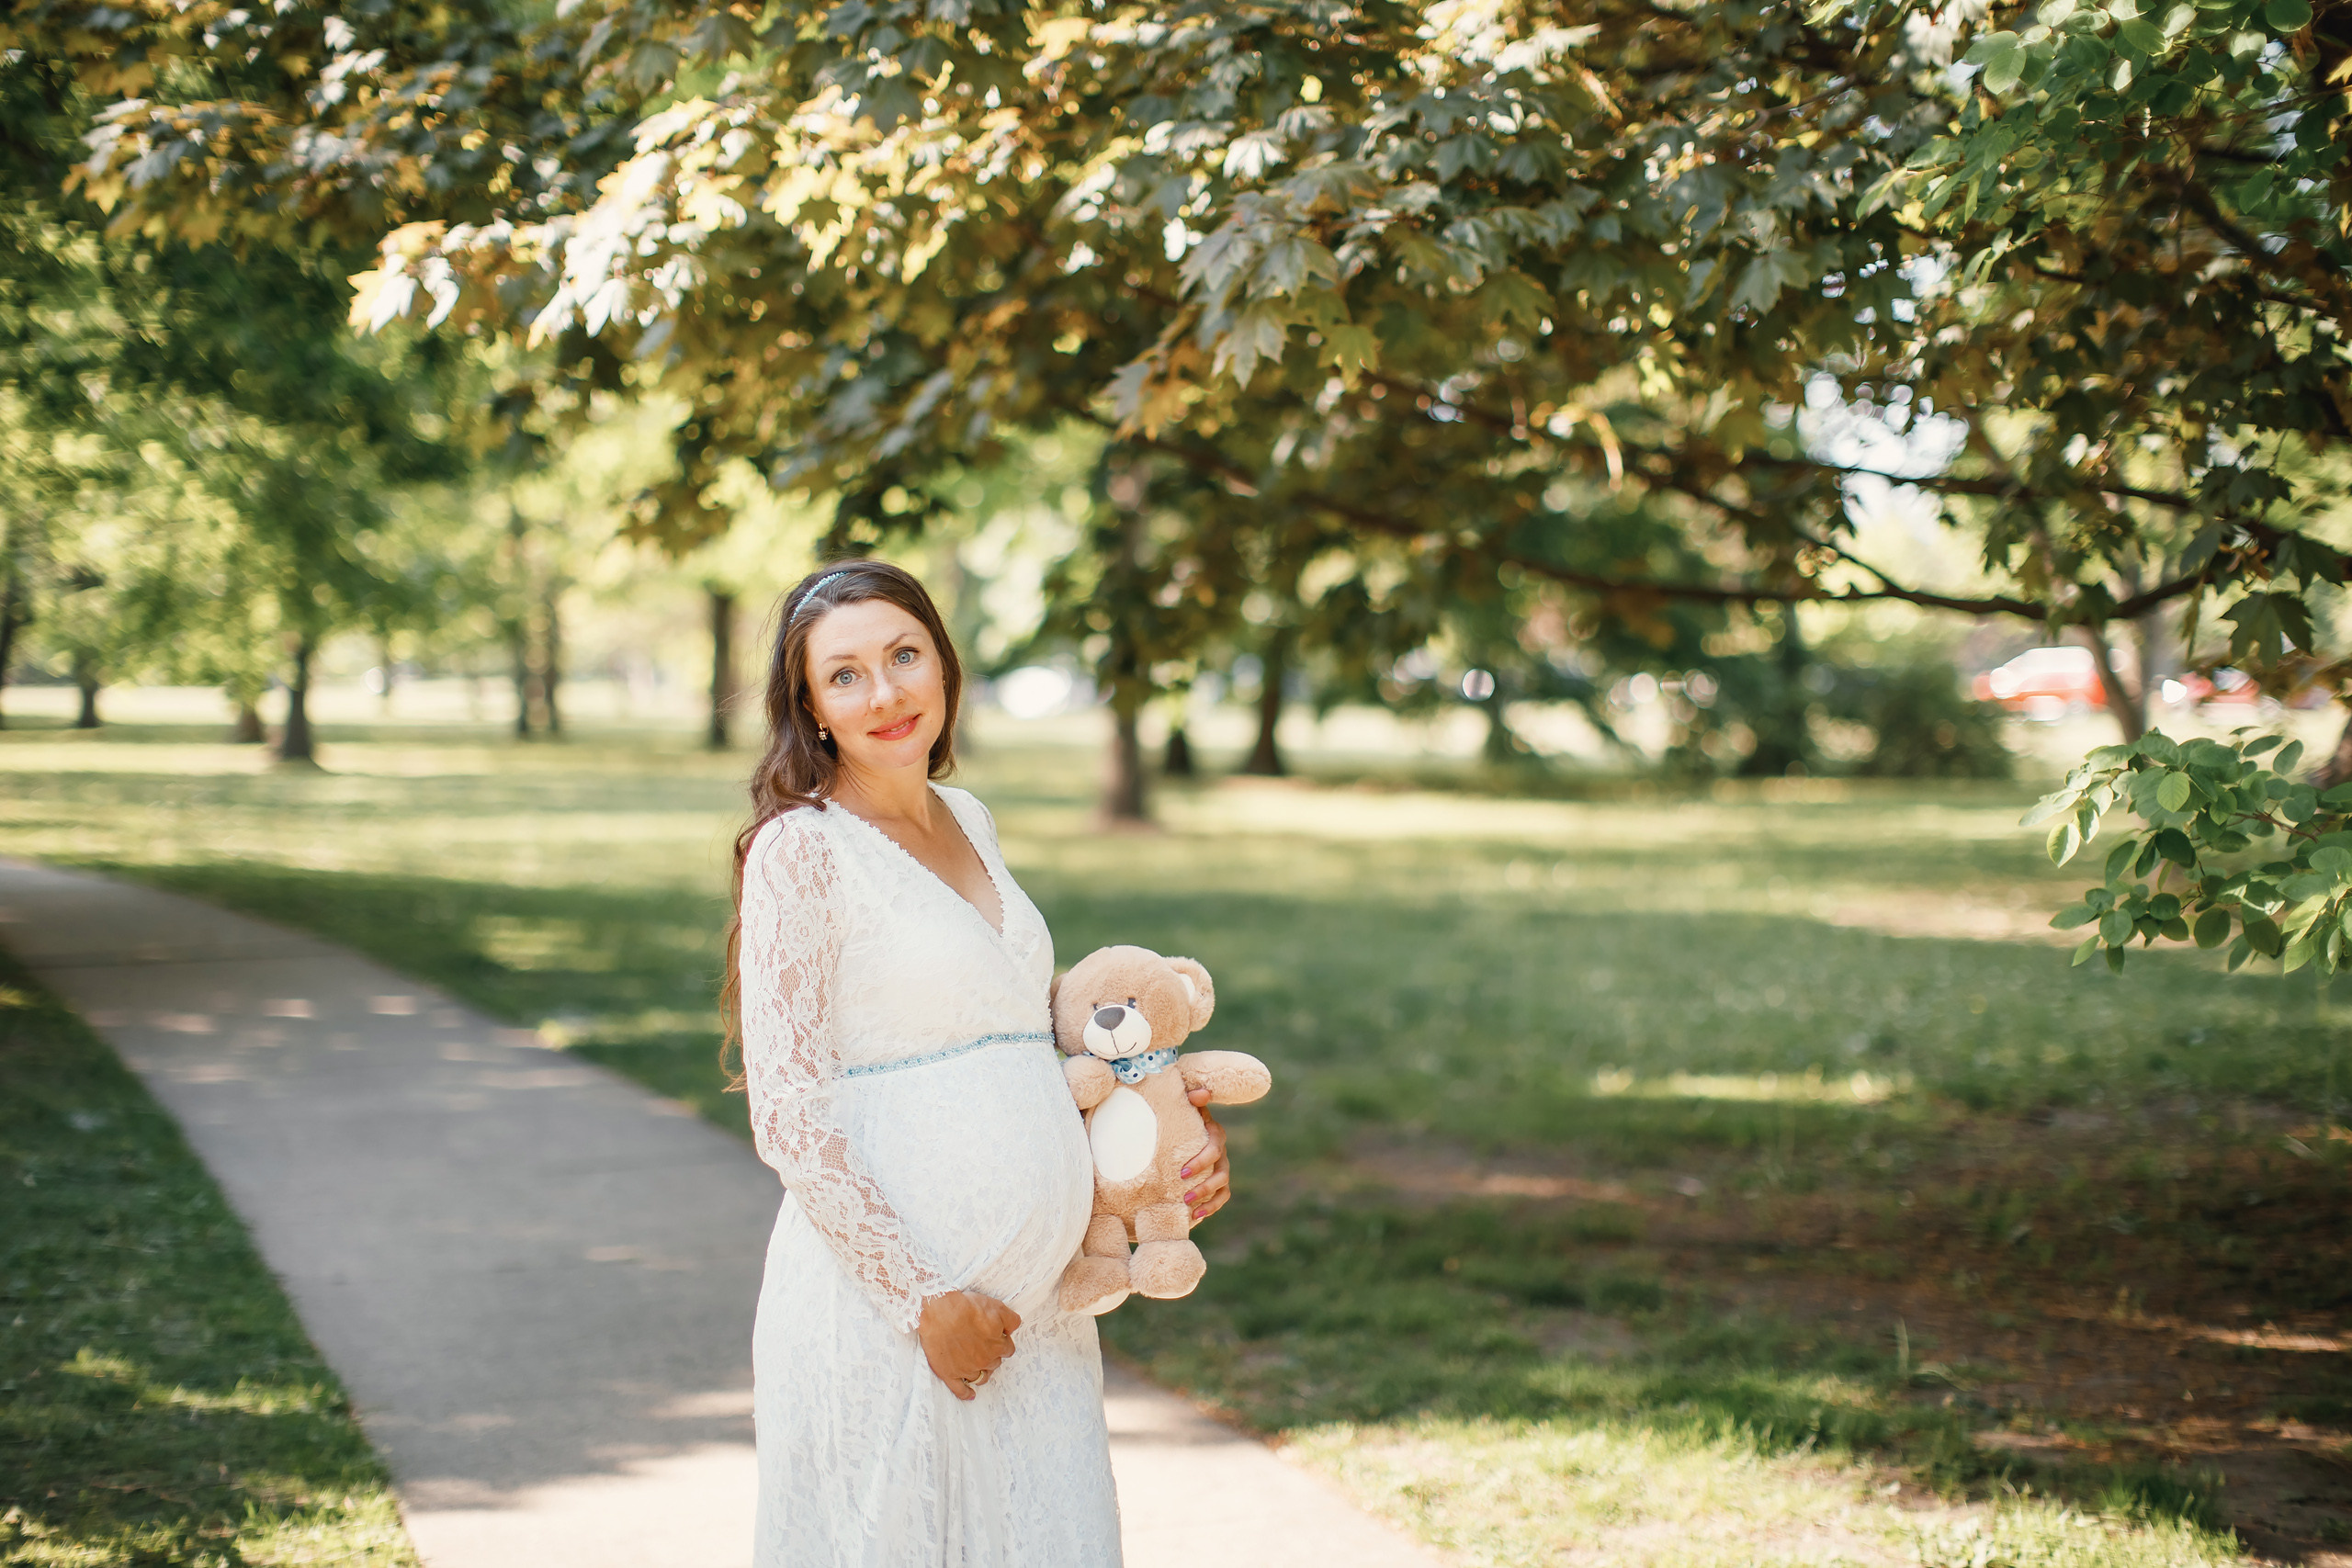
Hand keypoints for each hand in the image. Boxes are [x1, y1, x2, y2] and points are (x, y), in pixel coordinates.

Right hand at [917, 1290, 1020, 1399]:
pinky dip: (966, 1394)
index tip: (995, 1336)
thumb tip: (1011, 1331)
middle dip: (992, 1355)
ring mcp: (967, 1369)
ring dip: (981, 1371)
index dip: (1002, 1342)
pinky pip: (960, 1390)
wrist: (940, 1313)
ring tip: (977, 1363)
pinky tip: (970, 1395)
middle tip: (982, 1343)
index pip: (1008, 1350)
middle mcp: (984, 1360)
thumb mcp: (997, 1307)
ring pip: (981, 1377)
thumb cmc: (967, 1308)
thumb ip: (1011, 1320)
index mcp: (997, 1346)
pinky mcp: (949, 1373)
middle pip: (995, 1363)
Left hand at [1181, 1091, 1231, 1223]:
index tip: (1182, 1172)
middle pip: (1222, 1171)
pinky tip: (1195, 1216)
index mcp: (1214, 1133)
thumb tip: (1200, 1094)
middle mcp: (1222, 1152)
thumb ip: (1191, 1099)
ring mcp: (1222, 1168)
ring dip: (1208, 1198)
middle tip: (1185, 1194)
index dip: (1202, 1161)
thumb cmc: (1180, 1119)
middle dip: (1205, 1184)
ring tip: (1189, 1206)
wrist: (1177, 1132)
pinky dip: (1211, 1208)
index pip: (1215, 1147)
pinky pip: (1222, 1198)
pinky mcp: (1218, 1183)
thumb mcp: (1184, 1108)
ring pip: (1223, 1186)